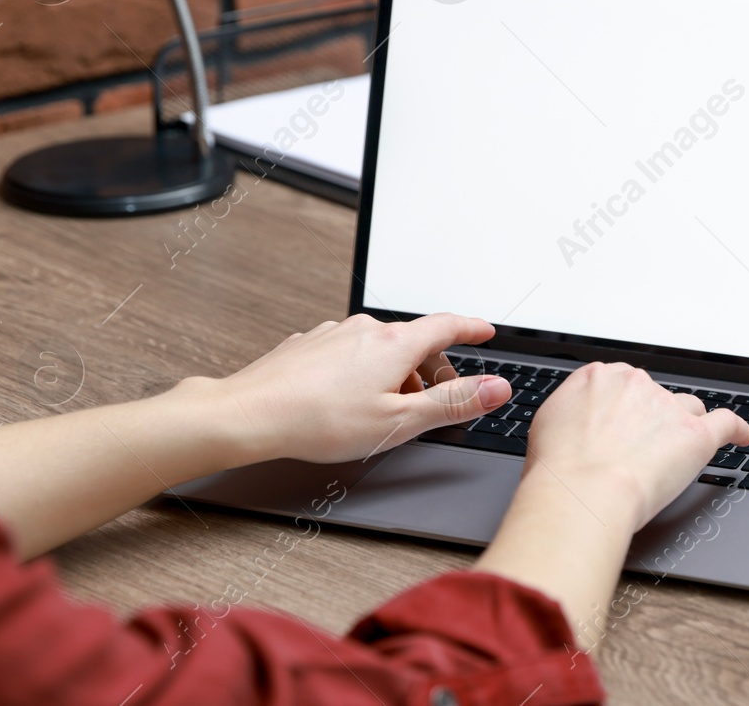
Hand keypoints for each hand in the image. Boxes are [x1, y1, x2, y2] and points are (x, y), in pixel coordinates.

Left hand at [196, 313, 508, 464]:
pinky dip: (363, 371)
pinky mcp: (310, 345)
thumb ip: (452, 403)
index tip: (486, 331)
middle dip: (432, 368)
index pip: (447, 326)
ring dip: (395, 373)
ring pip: (380, 349)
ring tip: (389, 410)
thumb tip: (497, 388)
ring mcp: (334, 334)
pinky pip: (350, 353)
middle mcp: (365, 329)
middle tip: (437, 400)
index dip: (472, 328)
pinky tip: (349, 401)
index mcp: (394, 344)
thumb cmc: (320, 421)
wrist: (250, 415)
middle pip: (414, 341)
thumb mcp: (400, 421)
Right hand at [525, 362, 748, 531]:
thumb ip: (571, 413)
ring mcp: (668, 408)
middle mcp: (636, 384)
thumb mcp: (547, 425)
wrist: (581, 492)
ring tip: (673, 456)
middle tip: (636, 453)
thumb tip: (577, 420)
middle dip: (650, 421)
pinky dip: (737, 429)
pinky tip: (742, 437)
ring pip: (687, 410)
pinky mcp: (696, 434)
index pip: (622, 384)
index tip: (621, 427)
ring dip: (683, 428)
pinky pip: (726, 423)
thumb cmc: (558, 469)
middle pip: (655, 397)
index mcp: (599, 377)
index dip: (623, 410)